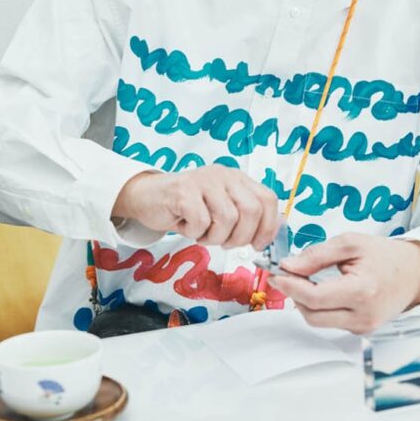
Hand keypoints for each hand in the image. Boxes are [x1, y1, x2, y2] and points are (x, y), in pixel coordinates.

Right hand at [112, 166, 279, 249]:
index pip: (267, 199)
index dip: (268, 226)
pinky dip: (195, 233)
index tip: (258, 245)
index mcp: (236, 179)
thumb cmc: (185, 207)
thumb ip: (244, 216)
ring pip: (227, 218)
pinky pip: (201, 221)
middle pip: (251, 209)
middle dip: (241, 236)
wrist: (147, 197)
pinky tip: (187, 226)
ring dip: (216, 237)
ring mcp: (203, 180)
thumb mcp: (220, 209)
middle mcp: (223, 175)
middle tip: (226, 243)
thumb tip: (272, 232)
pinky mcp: (184, 190)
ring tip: (202, 233)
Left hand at [268, 234, 419, 333]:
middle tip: (287, 274)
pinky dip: (320, 307)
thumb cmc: (386, 256)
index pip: (313, 297)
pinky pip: (330, 321)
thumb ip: (316, 255)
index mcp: (362, 291)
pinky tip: (322, 289)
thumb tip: (288, 266)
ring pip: (318, 321)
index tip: (275, 273)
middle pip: (311, 314)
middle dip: (294, 295)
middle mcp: (363, 316)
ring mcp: (363, 327)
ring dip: (305, 301)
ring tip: (306, 279)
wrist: (416, 273)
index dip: (289, 286)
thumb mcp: (350, 244)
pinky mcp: (361, 331)